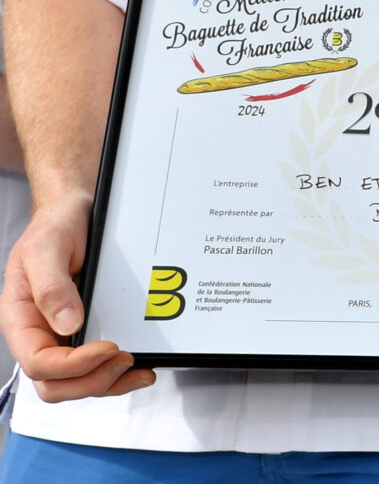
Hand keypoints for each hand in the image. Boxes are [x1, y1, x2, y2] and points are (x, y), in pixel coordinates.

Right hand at [2, 198, 152, 401]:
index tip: (109, 347)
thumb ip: (51, 287)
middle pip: (55, 384)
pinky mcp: (85, 332)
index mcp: (20, 320)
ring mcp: (61, 336)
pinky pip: (94, 367)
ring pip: (76, 383)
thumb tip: (68, 324)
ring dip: (107, 384)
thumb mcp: (46, 248)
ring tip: (139, 370)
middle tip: (126, 359)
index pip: (38, 362)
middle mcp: (39, 334)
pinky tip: (139, 365)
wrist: (74, 212)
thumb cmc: (54, 227)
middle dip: (92, 381)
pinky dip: (117, 373)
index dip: (73, 365)